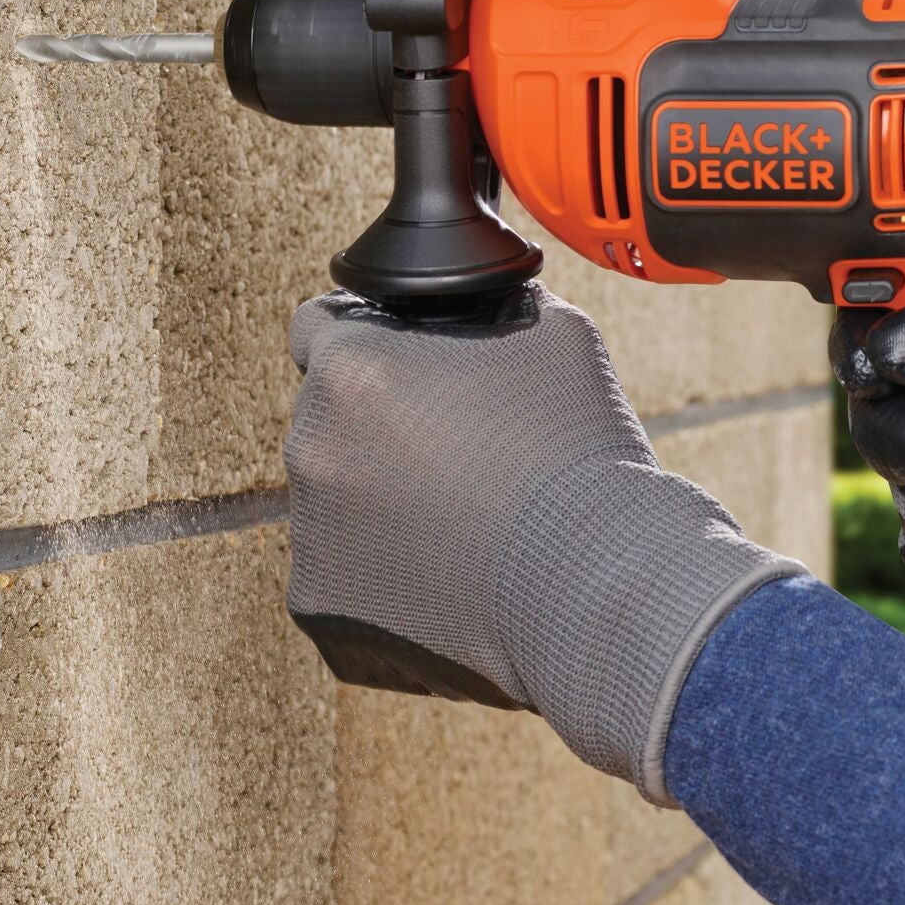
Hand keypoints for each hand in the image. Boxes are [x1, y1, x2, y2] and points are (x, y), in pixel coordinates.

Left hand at [287, 285, 796, 802]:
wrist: (595, 583)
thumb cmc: (578, 457)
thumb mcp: (556, 335)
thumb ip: (496, 307)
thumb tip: (491, 302)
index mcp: (352, 368)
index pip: (318, 327)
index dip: (367, 344)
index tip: (402, 371)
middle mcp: (310, 444)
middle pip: (329, 421)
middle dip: (379, 431)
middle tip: (458, 458)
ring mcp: (309, 530)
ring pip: (335, 499)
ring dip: (380, 503)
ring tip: (464, 524)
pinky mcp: (319, 602)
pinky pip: (343, 572)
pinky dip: (384, 574)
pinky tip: (449, 573)